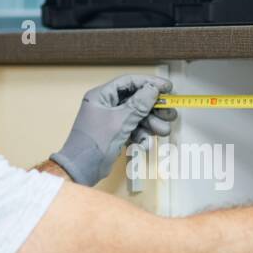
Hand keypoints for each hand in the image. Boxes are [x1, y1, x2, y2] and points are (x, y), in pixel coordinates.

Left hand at [49, 74, 177, 186]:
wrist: (81, 170)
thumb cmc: (94, 143)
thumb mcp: (119, 121)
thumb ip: (138, 105)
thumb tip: (152, 89)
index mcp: (102, 96)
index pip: (129, 82)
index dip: (149, 83)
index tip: (168, 88)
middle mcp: (106, 105)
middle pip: (136, 100)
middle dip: (154, 108)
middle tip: (170, 113)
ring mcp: (111, 120)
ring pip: (137, 116)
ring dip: (151, 124)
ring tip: (162, 131)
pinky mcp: (115, 134)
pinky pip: (133, 129)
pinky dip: (141, 135)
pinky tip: (144, 144)